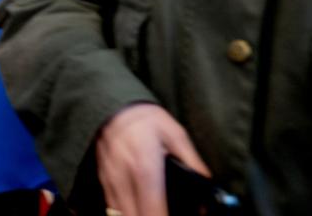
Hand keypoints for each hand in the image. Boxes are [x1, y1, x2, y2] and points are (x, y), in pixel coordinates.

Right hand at [95, 103, 209, 215]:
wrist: (113, 106)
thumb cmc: (145, 119)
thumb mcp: (176, 135)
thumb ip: (193, 162)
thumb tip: (207, 184)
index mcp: (146, 168)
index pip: (154, 209)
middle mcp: (124, 177)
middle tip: (163, 214)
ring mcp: (111, 180)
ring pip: (121, 215)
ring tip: (152, 213)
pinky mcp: (103, 179)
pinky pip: (112, 207)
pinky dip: (125, 213)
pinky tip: (137, 212)